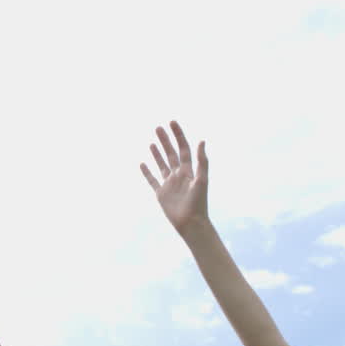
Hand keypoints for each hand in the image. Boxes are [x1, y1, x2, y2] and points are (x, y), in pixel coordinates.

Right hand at [140, 120, 209, 235]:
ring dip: (157, 153)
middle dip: (165, 140)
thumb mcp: (202, 180)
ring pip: (162, 164)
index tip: (172, 123)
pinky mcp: (161, 193)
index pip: (183, 148)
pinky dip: (147, 172)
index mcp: (189, 170)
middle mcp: (179, 175)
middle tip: (158, 127)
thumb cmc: (199, 203)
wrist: (191, 223)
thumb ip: (202, 161)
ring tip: (152, 142)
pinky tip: (142, 164)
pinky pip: (152, 180)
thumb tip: (202, 141)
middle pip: (171, 154)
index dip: (178, 135)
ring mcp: (169, 184)